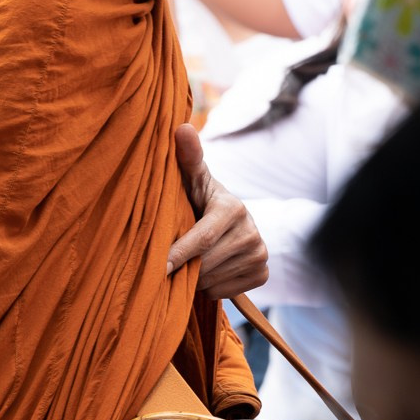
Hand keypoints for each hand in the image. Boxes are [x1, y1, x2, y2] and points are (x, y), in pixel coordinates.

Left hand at [167, 123, 268, 299]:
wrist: (225, 217)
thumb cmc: (197, 196)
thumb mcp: (191, 178)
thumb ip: (186, 156)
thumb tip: (181, 126)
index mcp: (232, 208)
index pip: (201, 240)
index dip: (177, 254)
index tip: (156, 267)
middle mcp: (252, 231)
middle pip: (205, 265)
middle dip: (184, 266)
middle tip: (172, 257)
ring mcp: (260, 253)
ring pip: (212, 282)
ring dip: (195, 277)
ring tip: (192, 258)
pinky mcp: (263, 273)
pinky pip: (224, 293)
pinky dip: (211, 287)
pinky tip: (209, 268)